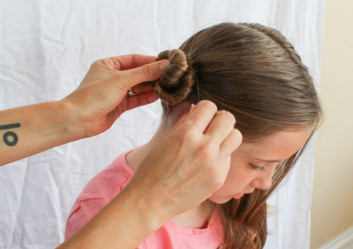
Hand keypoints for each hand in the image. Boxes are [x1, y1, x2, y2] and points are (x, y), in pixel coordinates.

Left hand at [63, 54, 168, 137]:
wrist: (79, 120)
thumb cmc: (94, 95)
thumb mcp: (121, 80)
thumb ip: (144, 73)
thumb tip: (164, 65)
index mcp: (109, 65)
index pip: (134, 59)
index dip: (150, 61)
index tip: (166, 62)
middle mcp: (113, 77)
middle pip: (137, 73)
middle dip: (152, 75)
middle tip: (169, 76)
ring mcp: (116, 92)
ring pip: (138, 87)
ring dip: (151, 87)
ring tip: (166, 86)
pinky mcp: (119, 105)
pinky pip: (136, 99)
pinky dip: (146, 98)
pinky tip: (158, 96)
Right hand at [125, 100, 241, 222]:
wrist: (151, 200)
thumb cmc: (154, 168)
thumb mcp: (166, 139)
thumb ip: (185, 122)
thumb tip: (198, 109)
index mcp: (187, 133)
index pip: (210, 106)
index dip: (205, 109)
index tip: (201, 115)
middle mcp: (204, 147)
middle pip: (228, 119)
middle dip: (219, 118)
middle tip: (211, 126)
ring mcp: (214, 164)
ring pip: (235, 136)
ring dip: (226, 135)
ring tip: (214, 142)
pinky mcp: (219, 178)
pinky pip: (229, 157)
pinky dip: (220, 155)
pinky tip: (206, 162)